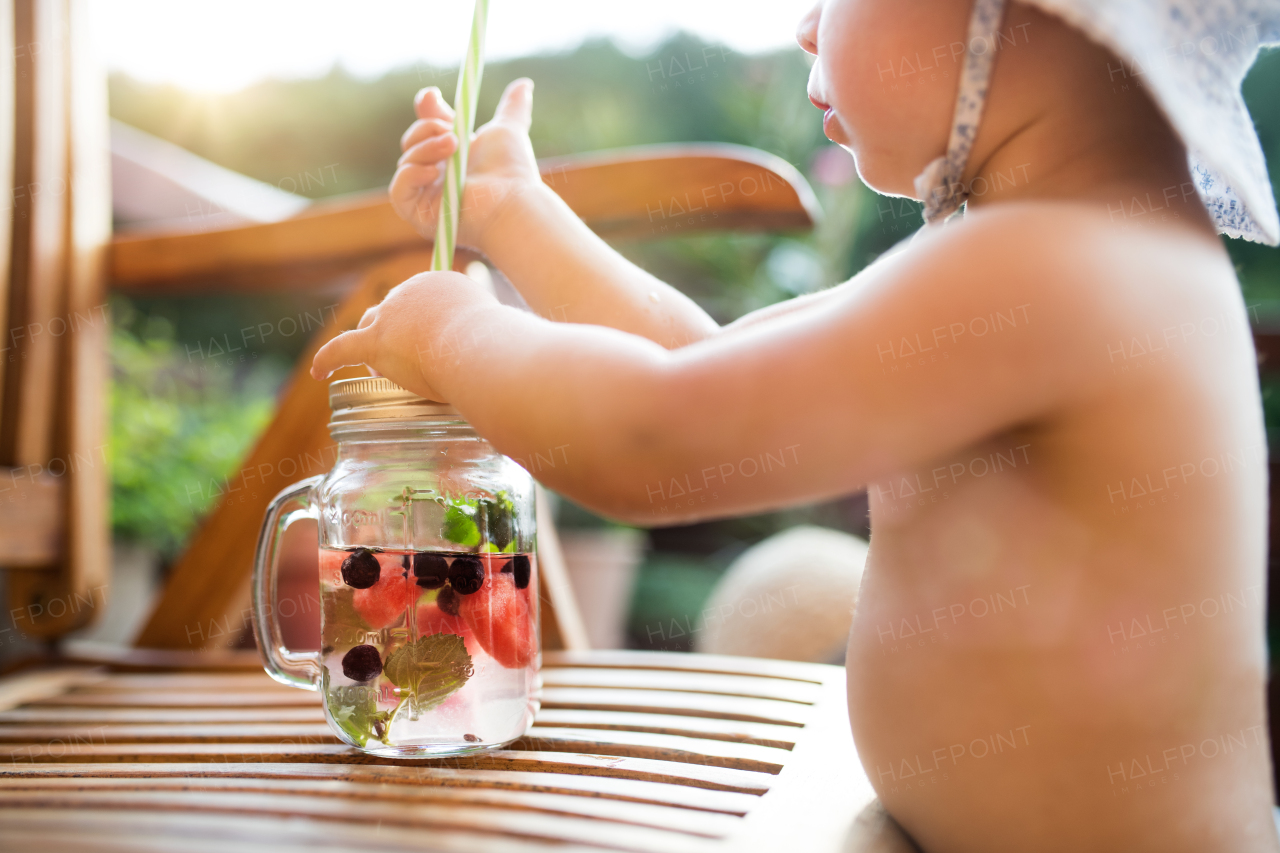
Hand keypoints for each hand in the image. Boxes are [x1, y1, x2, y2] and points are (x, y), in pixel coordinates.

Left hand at [310, 271, 500, 402]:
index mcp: (437, 284)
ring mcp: (390, 315)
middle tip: (416, 357)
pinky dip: (329, 359)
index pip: (420, 304)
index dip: (424, 326)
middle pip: (392, 312)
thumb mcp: (492, 329)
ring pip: (370, 327)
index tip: (439, 343)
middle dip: (398, 333)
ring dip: (375, 346)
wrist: (480, 346)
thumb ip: (479, 333)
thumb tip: (487, 353)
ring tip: (386, 369)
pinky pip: (342, 348)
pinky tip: (320, 372)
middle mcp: (409, 292)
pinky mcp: (375, 342)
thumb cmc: (494, 346)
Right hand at [391, 78, 540, 250]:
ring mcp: (424, 197)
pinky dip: (412, 174)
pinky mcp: (418, 216)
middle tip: (453, 131)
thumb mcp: (507, 131)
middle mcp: (435, 178)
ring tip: (454, 146)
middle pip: (411, 141)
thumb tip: (524, 84)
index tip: (433, 96)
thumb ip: (512, 108)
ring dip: (427, 147)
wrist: (514, 203)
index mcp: (450, 158)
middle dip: (427, 128)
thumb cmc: (513, 173)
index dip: (428, 112)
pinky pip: (399, 189)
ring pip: (406, 160)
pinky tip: (435, 172)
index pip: (427, 130)